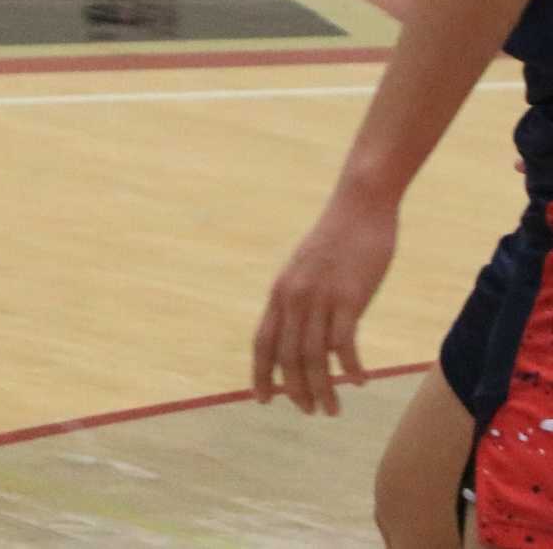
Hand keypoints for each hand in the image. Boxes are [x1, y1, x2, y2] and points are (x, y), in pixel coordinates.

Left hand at [251, 190, 394, 415]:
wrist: (359, 208)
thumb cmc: (337, 241)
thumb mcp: (307, 271)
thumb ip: (300, 300)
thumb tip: (299, 332)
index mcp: (279, 293)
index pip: (262, 342)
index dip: (260, 374)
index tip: (263, 400)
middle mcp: (293, 298)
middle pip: (287, 357)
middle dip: (295, 390)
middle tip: (310, 412)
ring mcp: (320, 298)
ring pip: (314, 356)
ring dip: (324, 388)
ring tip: (333, 409)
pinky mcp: (349, 296)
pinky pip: (344, 342)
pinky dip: (350, 367)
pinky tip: (360, 381)